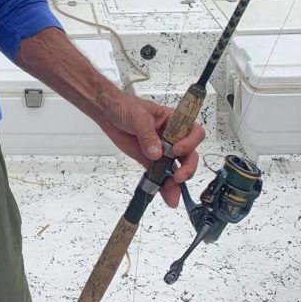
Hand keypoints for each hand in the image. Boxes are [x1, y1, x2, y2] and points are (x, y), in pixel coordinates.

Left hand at [96, 92, 204, 207]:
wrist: (108, 112)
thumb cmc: (126, 106)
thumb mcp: (138, 116)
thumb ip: (147, 135)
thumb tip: (156, 153)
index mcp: (174, 121)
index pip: (193, 132)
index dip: (190, 142)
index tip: (177, 149)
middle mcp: (172, 137)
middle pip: (189, 154)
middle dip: (187, 167)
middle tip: (177, 176)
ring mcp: (162, 150)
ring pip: (177, 168)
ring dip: (177, 183)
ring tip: (172, 194)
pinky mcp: (150, 160)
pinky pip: (160, 175)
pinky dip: (163, 186)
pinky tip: (165, 195)